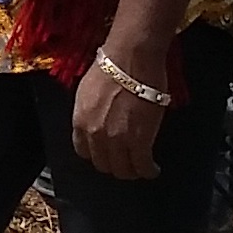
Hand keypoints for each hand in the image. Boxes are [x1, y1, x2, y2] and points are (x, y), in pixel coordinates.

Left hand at [69, 54, 166, 179]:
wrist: (130, 61)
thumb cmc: (111, 69)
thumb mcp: (87, 94)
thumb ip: (89, 114)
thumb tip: (97, 123)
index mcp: (80, 122)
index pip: (83, 151)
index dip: (97, 155)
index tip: (106, 154)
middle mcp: (94, 134)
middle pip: (103, 164)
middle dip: (115, 165)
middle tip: (126, 162)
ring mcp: (116, 140)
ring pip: (122, 170)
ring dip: (132, 171)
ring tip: (140, 167)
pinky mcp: (140, 141)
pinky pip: (142, 166)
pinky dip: (148, 170)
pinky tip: (153, 169)